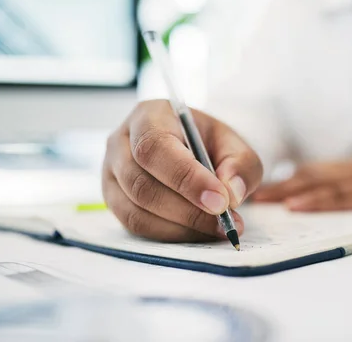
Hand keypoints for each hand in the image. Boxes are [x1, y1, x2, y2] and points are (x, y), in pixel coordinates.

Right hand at [102, 100, 262, 241]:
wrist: (193, 150)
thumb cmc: (208, 144)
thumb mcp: (233, 145)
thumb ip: (240, 165)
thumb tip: (231, 194)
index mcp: (149, 116)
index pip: (156, 147)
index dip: (186, 178)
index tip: (220, 201)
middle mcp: (121, 143)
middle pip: (141, 184)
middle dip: (187, 209)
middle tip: (225, 221)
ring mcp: (111, 174)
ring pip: (136, 211)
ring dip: (181, 226)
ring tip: (218, 228)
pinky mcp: (113, 201)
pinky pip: (136, 226)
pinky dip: (171, 235)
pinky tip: (198, 231)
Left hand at [254, 147, 351, 210]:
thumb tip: (334, 195)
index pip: (315, 172)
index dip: (286, 179)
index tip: (261, 187)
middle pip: (309, 175)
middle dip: (278, 185)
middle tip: (248, 194)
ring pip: (319, 184)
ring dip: (287, 192)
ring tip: (261, 200)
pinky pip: (342, 197)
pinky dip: (317, 201)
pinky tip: (297, 205)